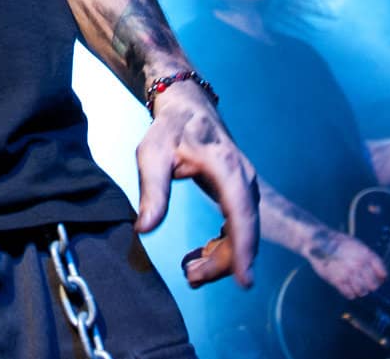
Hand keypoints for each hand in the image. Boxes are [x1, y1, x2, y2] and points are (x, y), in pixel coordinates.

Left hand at [136, 81, 258, 288]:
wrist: (188, 110)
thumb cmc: (170, 131)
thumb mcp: (152, 156)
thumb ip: (152, 192)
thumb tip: (144, 230)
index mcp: (227, 166)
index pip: (241, 211)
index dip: (244, 246)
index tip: (245, 279)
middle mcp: (244, 179)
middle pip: (244, 230)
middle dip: (222, 262)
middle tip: (191, 277)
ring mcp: (246, 188)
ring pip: (242, 234)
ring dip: (221, 258)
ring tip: (190, 272)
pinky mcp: (240, 196)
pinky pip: (238, 229)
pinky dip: (222, 248)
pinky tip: (199, 256)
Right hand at [307, 231, 386, 299]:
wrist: (317, 242)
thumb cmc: (338, 242)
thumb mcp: (357, 244)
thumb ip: (368, 257)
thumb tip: (380, 274)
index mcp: (366, 254)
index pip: (382, 273)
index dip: (381, 278)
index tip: (378, 279)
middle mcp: (359, 264)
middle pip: (373, 285)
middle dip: (370, 286)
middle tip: (366, 284)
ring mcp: (348, 273)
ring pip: (362, 292)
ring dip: (360, 291)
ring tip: (356, 286)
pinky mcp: (337, 280)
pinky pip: (349, 294)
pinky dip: (350, 293)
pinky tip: (347, 287)